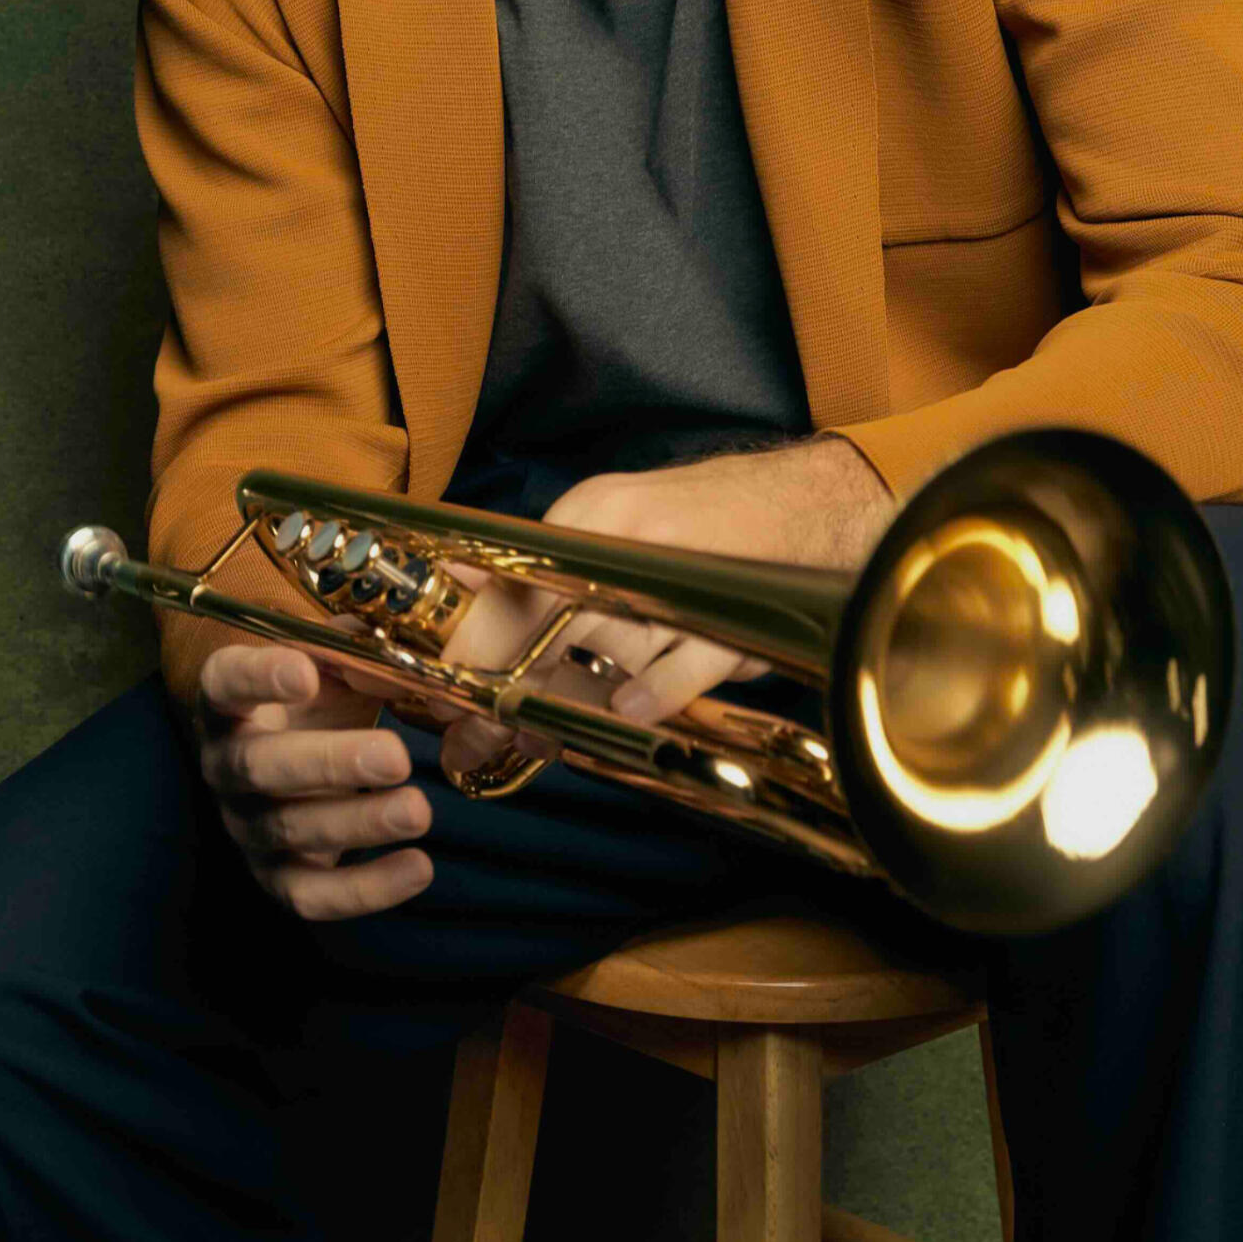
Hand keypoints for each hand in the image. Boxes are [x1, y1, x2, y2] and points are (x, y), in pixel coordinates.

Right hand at [195, 642, 433, 920]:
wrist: (307, 754)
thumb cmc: (322, 698)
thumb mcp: (337, 663)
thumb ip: (363, 651)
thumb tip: (402, 658)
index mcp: (229, 699)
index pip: (226, 681)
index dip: (259, 678)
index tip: (307, 672)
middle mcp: (226, 764)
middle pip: (260, 767)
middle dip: (330, 763)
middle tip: (395, 758)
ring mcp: (247, 826)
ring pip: (290, 831)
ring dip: (358, 823)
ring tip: (419, 811)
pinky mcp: (276, 877)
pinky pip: (311, 895)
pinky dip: (365, 888)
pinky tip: (418, 867)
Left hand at [435, 437, 896, 782]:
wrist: (811, 500)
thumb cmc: (704, 523)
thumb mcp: (616, 523)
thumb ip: (548, 562)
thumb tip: (463, 589)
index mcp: (596, 510)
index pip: (508, 575)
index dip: (466, 635)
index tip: (431, 682)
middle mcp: (630, 536)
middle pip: (541, 620)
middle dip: (495, 687)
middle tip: (463, 741)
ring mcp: (682, 579)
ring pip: (602, 648)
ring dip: (564, 706)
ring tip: (529, 741)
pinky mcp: (731, 619)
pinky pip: (678, 666)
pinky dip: (651, 693)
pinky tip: (627, 712)